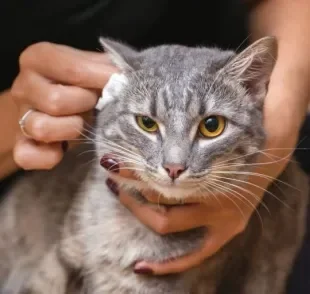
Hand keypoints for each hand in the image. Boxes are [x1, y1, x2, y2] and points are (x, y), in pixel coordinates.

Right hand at [11, 42, 116, 169]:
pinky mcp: (22, 145)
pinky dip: (50, 156)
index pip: (72, 69)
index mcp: (39, 59)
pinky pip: (30, 156)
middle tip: (94, 105)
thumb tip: (127, 77)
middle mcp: (24, 86)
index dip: (101, 79)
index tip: (120, 83)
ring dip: (71, 129)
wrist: (52, 107)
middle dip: (85, 105)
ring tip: (80, 123)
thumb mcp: (92, 69)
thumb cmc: (79, 86)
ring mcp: (20, 117)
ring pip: (42, 128)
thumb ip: (106, 68)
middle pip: (56, 100)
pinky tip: (63, 148)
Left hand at [103, 60, 306, 274]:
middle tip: (111, 169)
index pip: (171, 169)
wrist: (276, 145)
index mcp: (226, 165)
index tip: (109, 158)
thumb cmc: (254, 124)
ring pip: (168, 221)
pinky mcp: (225, 230)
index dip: (135, 166)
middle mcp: (224, 193)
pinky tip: (142, 268)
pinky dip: (168, 265)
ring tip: (119, 190)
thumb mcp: (246, 107)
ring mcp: (224, 216)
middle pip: (165, 195)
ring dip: (138, 209)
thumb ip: (239, 85)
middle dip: (133, 181)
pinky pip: (193, 256)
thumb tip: (233, 57)